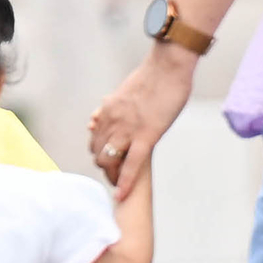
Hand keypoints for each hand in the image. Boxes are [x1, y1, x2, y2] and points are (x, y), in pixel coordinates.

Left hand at [87, 45, 195, 199]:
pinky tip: (121, 196)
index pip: (94, 140)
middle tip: (115, 176)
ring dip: (112, 176)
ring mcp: (127, 130)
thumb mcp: (122, 92)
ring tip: (119, 185)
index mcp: (107, 110)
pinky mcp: (146, 136)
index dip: (100, 154)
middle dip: (105, 167)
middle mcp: (111, 121)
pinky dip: (124, 183)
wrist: (169, 66)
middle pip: (98, 154)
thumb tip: (93, 121)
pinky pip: (131, 165)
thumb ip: (108, 109)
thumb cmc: (153, 77)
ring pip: (109, 162)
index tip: (108, 162)